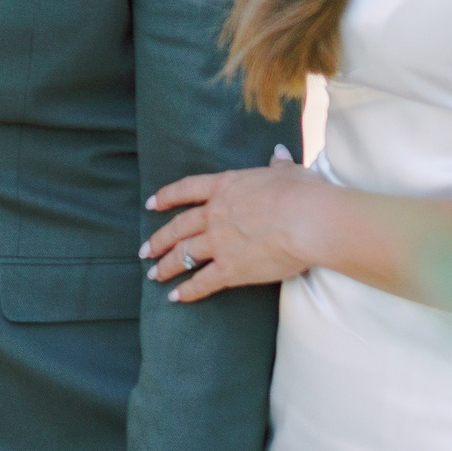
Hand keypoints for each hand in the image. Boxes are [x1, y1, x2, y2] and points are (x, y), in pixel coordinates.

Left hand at [144, 146, 325, 301]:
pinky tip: (175, 297)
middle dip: (158, 240)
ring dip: (166, 266)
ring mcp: (218, 243)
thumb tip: (278, 153)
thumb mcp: (288, 172)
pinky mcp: (230, 269)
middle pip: (177, 228)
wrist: (308, 220)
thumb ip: (278, 165)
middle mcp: (214, 215)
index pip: (187, 190)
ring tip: (154, 275)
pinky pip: (202, 282)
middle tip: (144, 250)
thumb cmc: (303, 192)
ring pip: (183, 255)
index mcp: (225, 187)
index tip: (151, 204)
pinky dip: (187, 291)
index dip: (166, 197)